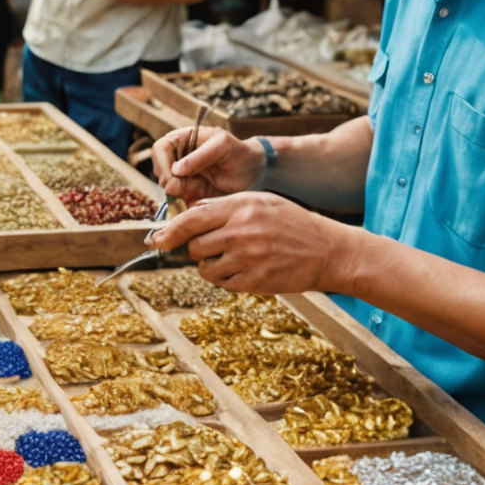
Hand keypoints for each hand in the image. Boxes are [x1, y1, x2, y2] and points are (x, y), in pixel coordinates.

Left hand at [144, 191, 356, 293]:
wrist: (329, 251)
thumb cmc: (293, 223)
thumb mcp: (261, 201)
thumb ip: (225, 205)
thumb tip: (191, 211)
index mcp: (241, 207)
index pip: (192, 219)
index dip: (169, 232)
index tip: (155, 240)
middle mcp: (241, 232)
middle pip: (195, 246)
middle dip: (198, 248)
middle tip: (217, 246)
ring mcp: (248, 258)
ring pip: (205, 267)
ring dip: (211, 265)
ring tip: (233, 258)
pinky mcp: (255, 281)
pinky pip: (222, 283)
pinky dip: (225, 279)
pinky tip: (243, 270)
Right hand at [152, 127, 266, 203]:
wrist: (253, 172)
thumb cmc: (240, 152)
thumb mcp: (223, 146)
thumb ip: (201, 155)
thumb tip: (176, 169)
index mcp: (183, 140)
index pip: (160, 149)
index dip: (162, 162)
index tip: (173, 176)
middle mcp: (179, 158)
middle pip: (159, 170)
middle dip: (168, 181)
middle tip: (181, 188)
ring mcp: (183, 177)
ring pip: (167, 187)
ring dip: (177, 193)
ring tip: (196, 192)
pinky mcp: (189, 193)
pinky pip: (178, 200)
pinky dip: (183, 204)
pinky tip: (197, 201)